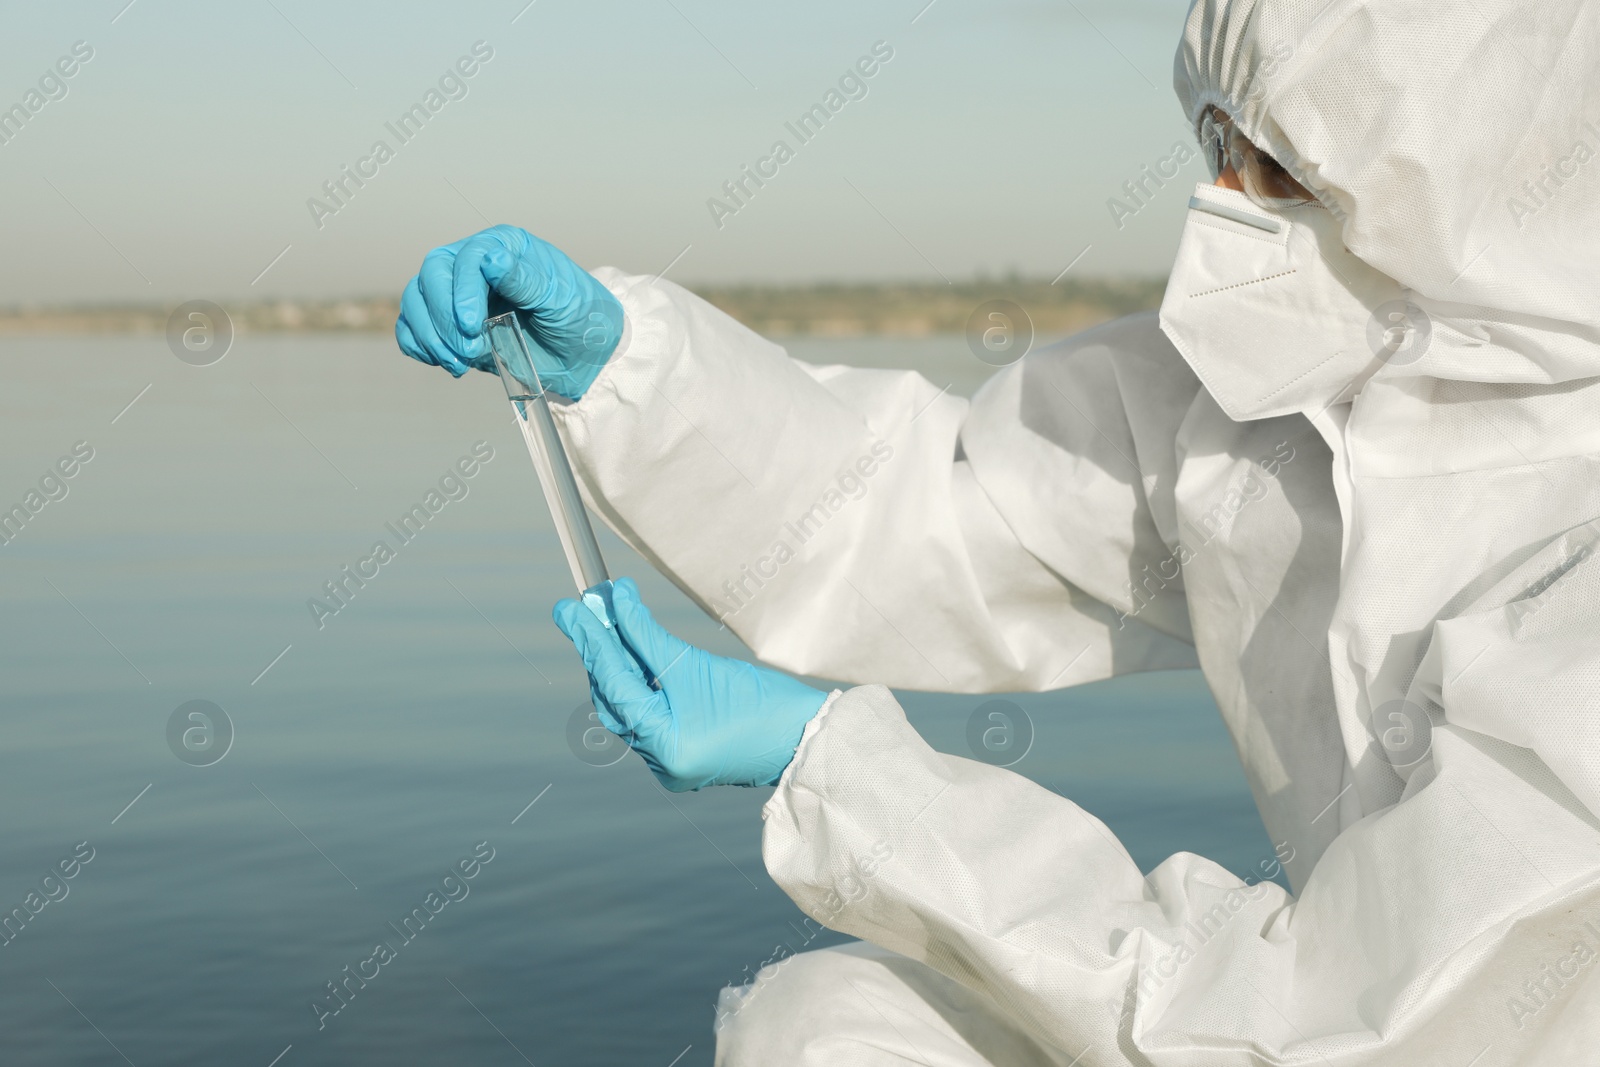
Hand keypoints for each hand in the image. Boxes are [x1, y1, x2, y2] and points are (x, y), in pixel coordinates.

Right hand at [394, 224, 623, 398]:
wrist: (583, 353)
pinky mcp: (450, 324)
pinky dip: (419, 345)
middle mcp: (474, 264)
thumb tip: (490, 259)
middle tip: (468, 349)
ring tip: (459, 362)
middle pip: (432, 276)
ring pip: (416, 301)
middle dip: (443, 317)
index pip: (466, 257)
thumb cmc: (579, 316)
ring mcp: (458, 293)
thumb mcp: (561, 297)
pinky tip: (445, 361)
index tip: (470, 324)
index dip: (461, 290)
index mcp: (502, 247)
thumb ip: (525, 280)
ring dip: (430, 335)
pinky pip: (414, 328)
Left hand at [553, 578, 827, 791]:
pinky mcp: (682, 752)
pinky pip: (648, 713)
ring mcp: (670, 761)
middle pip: (615, 698)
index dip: (592, 641)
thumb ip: (649, 638)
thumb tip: (616, 605)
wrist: (808, 737)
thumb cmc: (762, 705)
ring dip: (618, 662)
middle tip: (583, 608)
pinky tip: (631, 649)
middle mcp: (660, 762)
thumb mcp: (699, 666)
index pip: (614, 685)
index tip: (573, 606)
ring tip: (605, 619)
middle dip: (600, 651)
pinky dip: (640, 681)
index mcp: (665, 748)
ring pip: (629, 705)